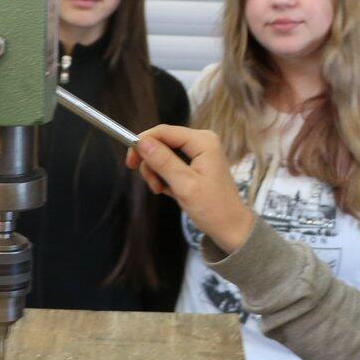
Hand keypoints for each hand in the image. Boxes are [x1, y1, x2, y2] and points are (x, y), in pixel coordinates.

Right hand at [126, 125, 255, 253]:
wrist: (230, 227)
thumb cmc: (212, 208)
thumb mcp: (184, 185)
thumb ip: (163, 161)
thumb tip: (141, 141)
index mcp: (202, 141)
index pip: (163, 131)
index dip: (142, 143)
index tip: (129, 163)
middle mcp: (201, 141)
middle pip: (162, 141)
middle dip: (151, 163)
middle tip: (153, 184)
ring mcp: (199, 152)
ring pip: (163, 154)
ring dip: (157, 173)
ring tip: (162, 190)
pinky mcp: (195, 163)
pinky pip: (170, 163)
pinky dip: (165, 177)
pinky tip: (170, 191)